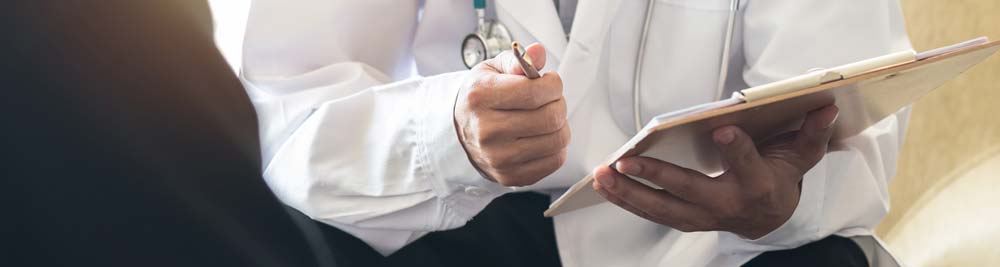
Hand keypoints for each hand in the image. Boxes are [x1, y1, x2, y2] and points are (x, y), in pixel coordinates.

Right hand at [455, 43, 569, 186]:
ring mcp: (498, 157)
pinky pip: (554, 161)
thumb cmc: (480, 98)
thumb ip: (517, 60)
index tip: (549, 82)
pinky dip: (556, 147)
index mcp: (481, 97)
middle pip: (550, 117)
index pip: (536, 91)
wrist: (458, 132)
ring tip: (547, 118)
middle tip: (550, 100)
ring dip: (560, 125)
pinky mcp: (510, 176)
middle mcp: (487, 130)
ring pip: (557, 140)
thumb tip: (538, 52)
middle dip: (559, 104)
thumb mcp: (491, 70)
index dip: (553, 84)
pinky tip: (542, 137)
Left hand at [592, 105, 838, 238]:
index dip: (736, 149)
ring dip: (628, 194)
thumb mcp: (800, 155)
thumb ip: (812, 134)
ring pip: (662, 210)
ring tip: (601, 176)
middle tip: (626, 162)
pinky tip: (604, 186)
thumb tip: (827, 106)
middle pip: (690, 192)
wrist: (770, 216)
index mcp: (759, 186)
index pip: (747, 165)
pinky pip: (652, 214)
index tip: (721, 130)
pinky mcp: (684, 221)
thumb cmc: (779, 176)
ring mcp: (703, 218)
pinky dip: (626, 201)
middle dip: (656, 178)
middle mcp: (728, 206)